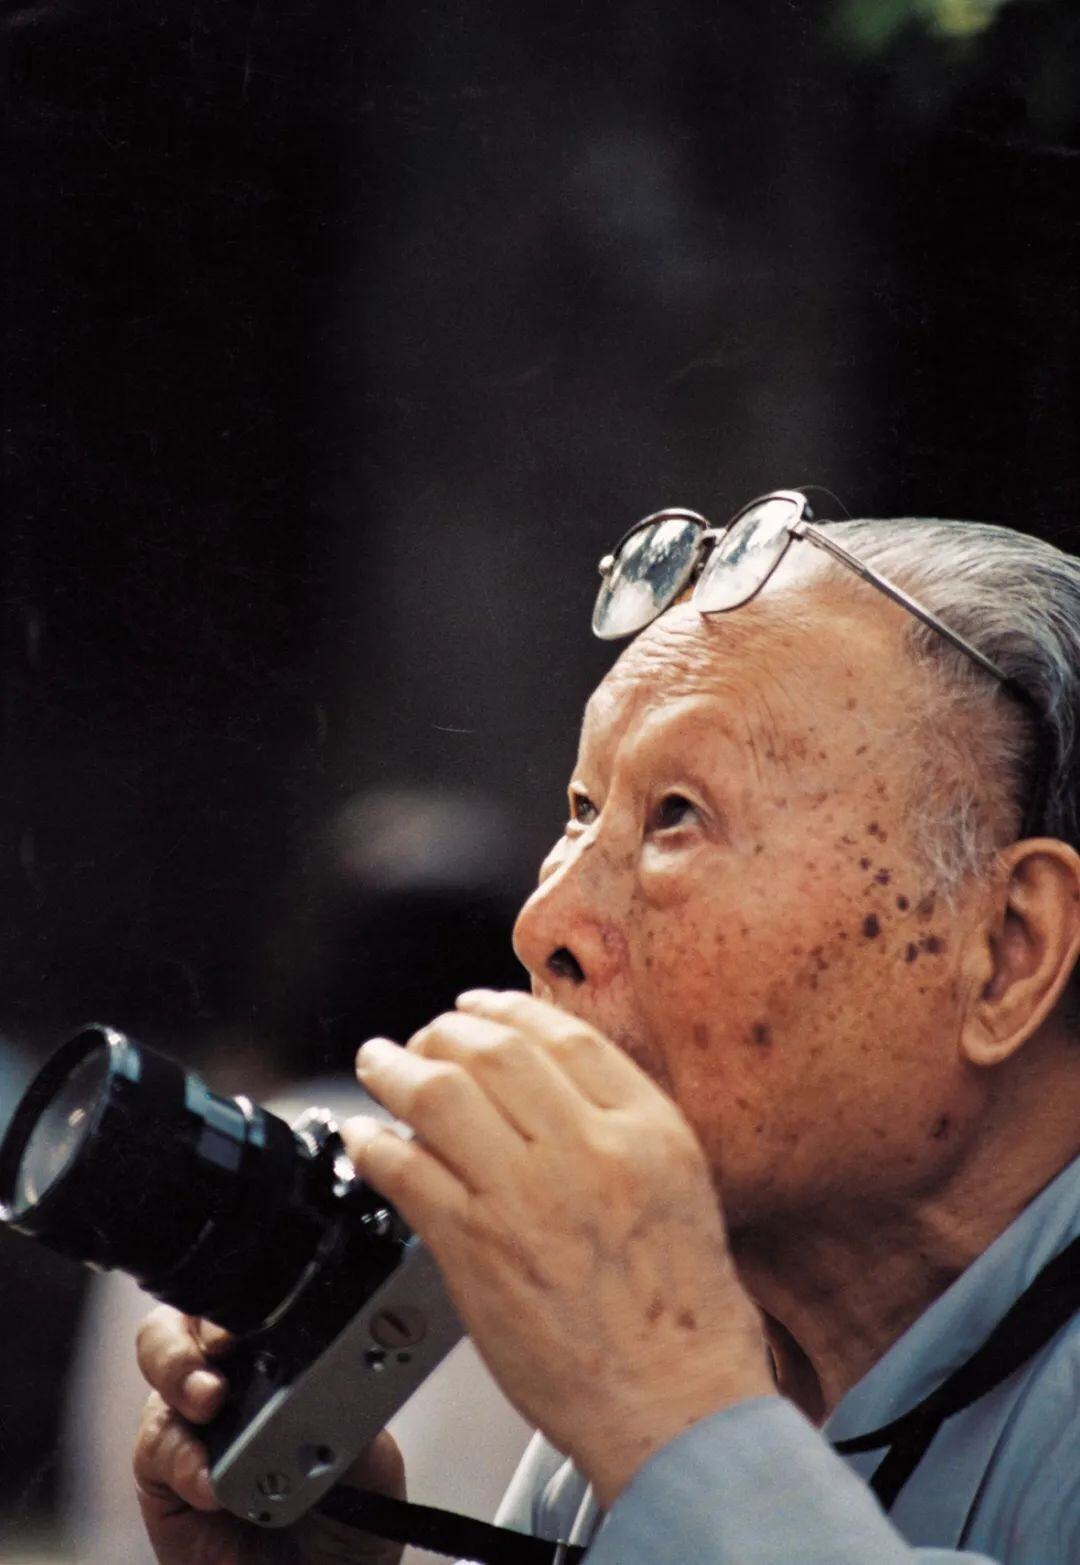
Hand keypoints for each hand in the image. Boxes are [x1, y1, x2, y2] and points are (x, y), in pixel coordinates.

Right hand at [133, 1304, 405, 1564]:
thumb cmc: (348, 1523)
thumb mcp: (371, 1463)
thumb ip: (353, 1417)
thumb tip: (332, 1384)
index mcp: (278, 1360)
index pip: (250, 1305)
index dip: (250, 1299)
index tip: (266, 1311)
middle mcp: (229, 1380)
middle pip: (190, 1318)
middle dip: (200, 1325)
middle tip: (226, 1348)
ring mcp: (192, 1425)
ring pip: (161, 1366)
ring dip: (182, 1375)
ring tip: (210, 1401)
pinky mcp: (162, 1477)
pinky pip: (156, 1448)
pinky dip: (183, 1459)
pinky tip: (212, 1482)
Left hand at [343, 990, 773, 1508]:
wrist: (678, 1406)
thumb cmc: (684, 1314)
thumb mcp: (682, 1187)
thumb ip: (623, 1126)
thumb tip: (551, 1083)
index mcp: (647, 1130)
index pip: (564, 1036)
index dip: (506, 1010)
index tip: (478, 1007)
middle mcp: (589, 1149)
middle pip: (494, 1051)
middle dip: (444, 1031)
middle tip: (424, 1036)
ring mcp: (528, 1197)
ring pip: (440, 1095)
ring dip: (395, 1068)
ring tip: (379, 1063)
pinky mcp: (476, 1248)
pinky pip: (407, 1170)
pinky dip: (375, 1144)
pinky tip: (366, 1138)